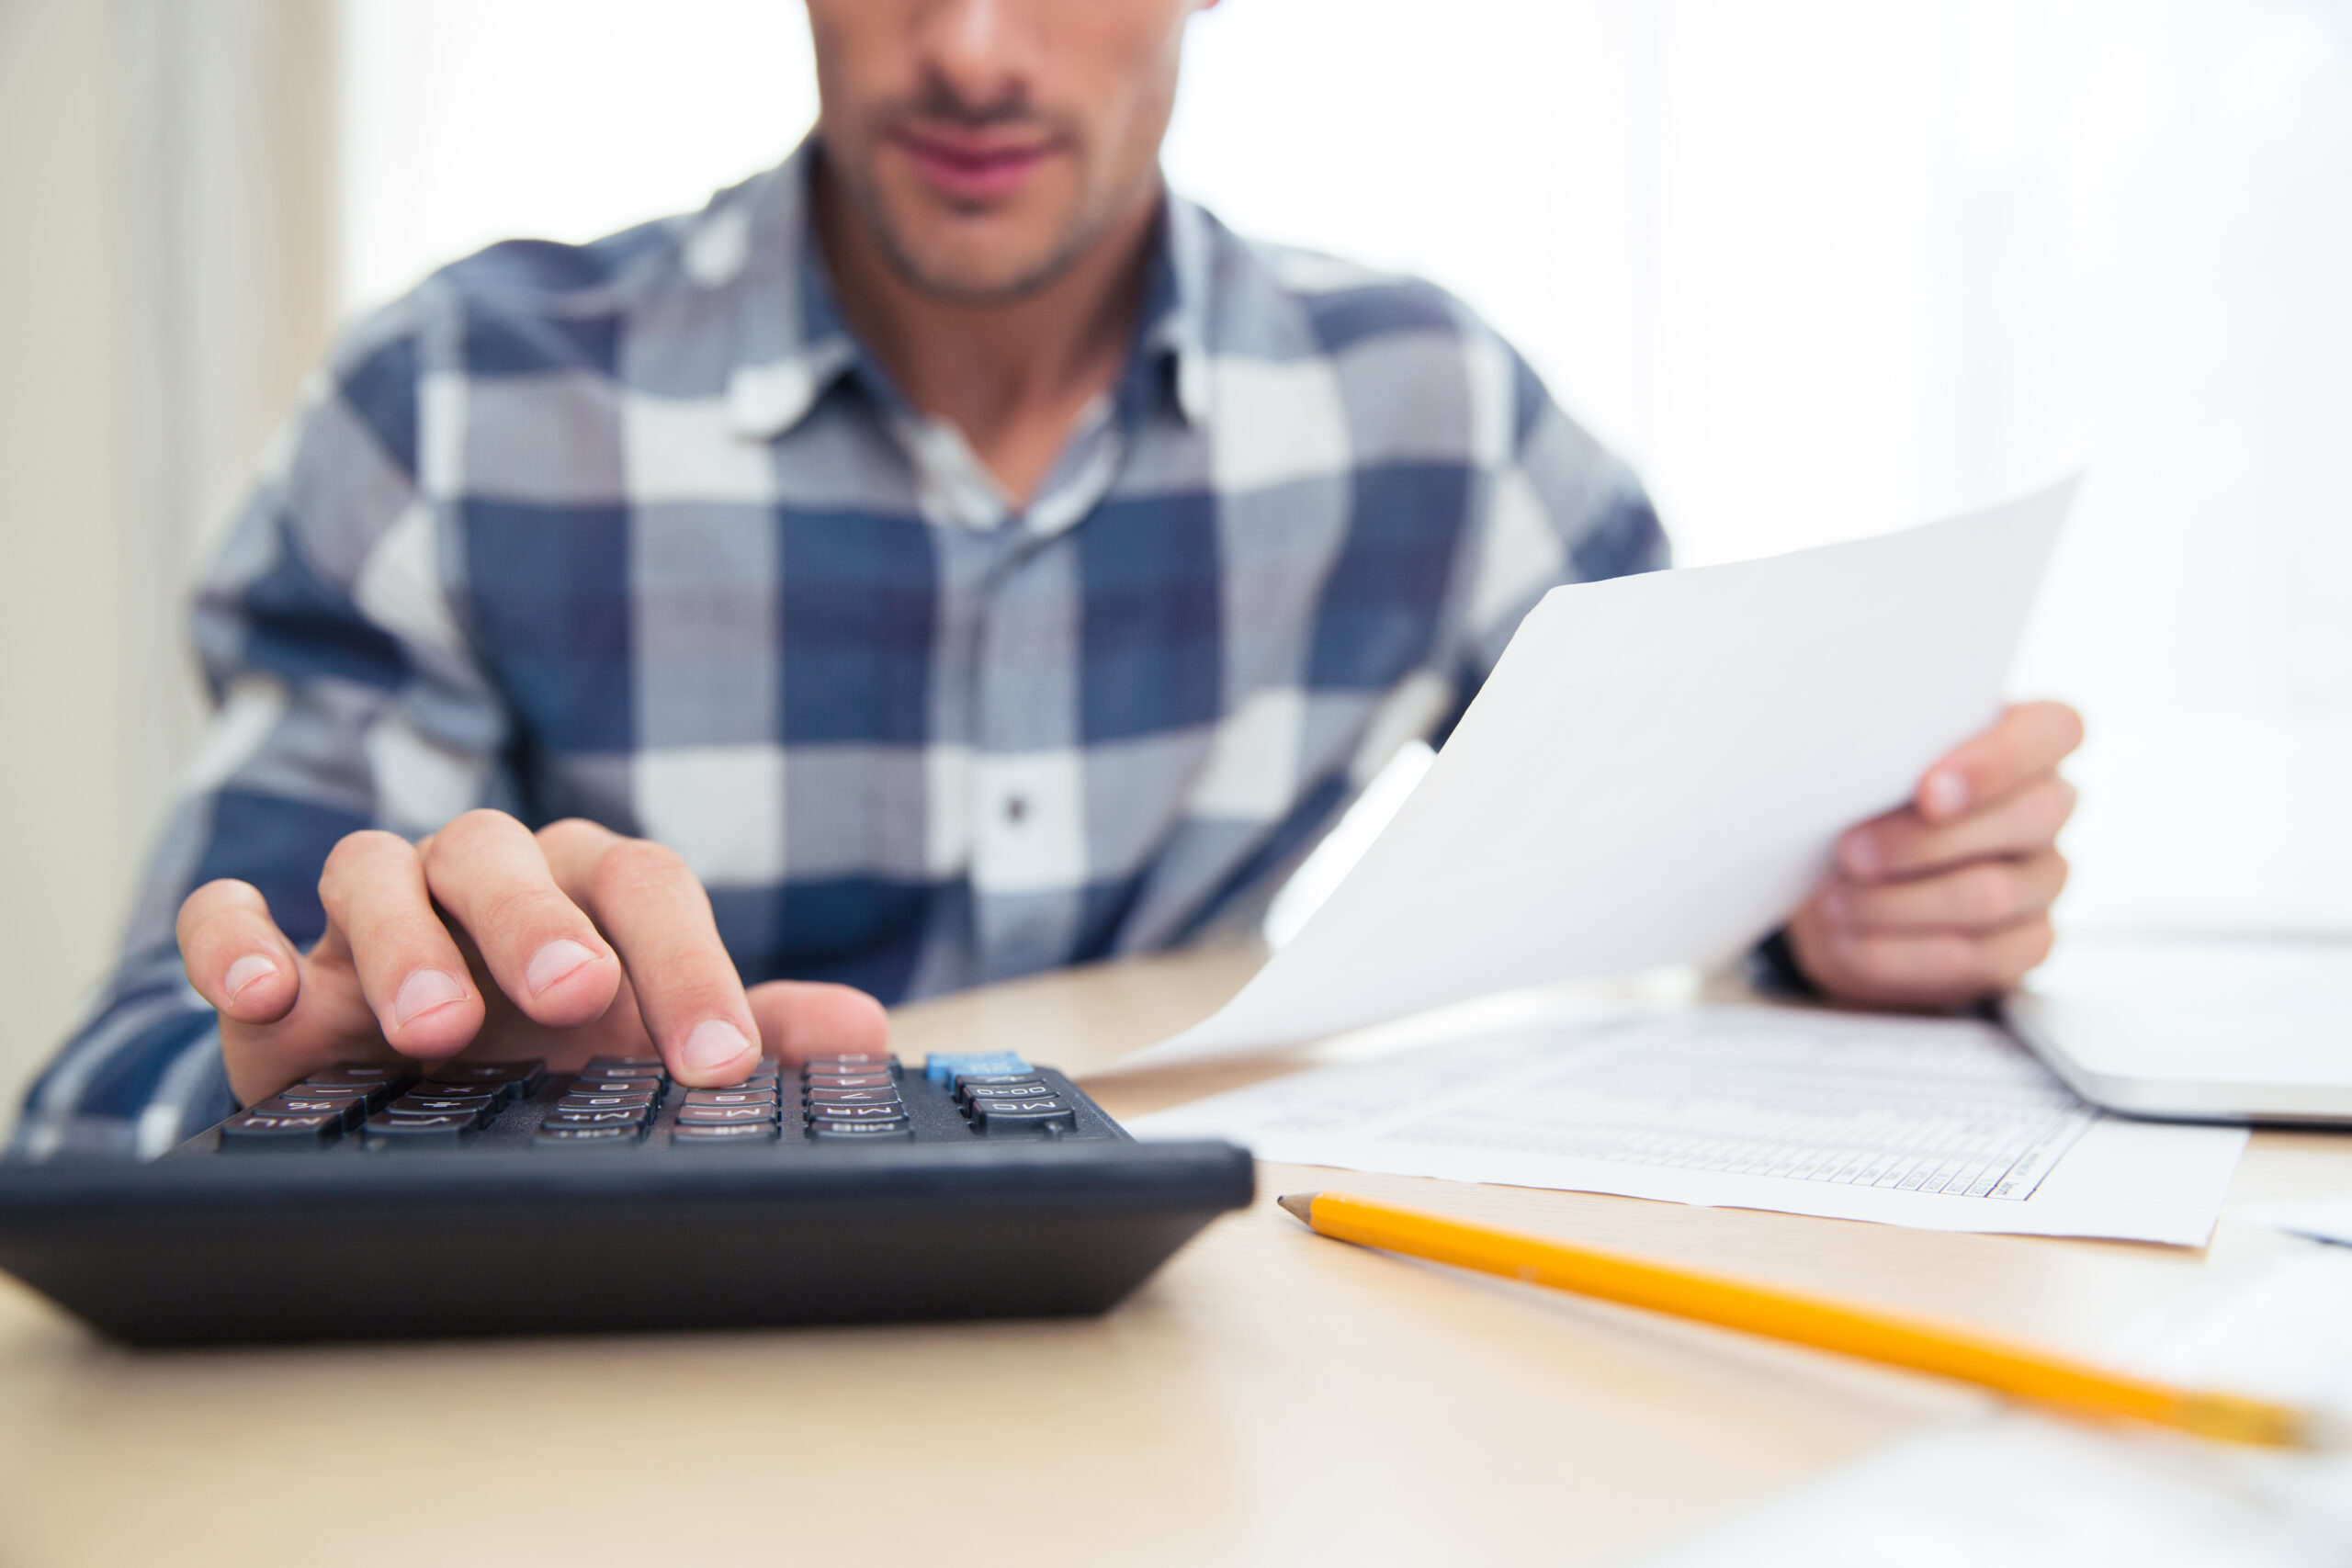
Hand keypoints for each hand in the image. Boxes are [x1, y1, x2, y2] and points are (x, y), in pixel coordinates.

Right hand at [176, 812, 887, 1105]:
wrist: (423, 1095)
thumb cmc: (557, 1055)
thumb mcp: (654, 1048)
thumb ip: (755, 1032)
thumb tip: (867, 1035)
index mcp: (585, 888)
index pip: (645, 889)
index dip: (689, 969)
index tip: (720, 1069)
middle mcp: (479, 879)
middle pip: (506, 855)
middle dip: (540, 923)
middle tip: (577, 1000)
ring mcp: (374, 911)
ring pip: (376, 870)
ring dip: (404, 939)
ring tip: (434, 1028)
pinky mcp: (278, 959)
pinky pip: (231, 917)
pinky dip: (237, 942)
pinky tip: (267, 995)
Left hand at [1786, 701, 2083, 1008]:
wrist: (1844, 884)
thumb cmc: (1864, 804)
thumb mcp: (1870, 769)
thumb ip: (1889, 757)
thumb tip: (1862, 771)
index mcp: (2027, 741)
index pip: (2056, 731)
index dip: (1998, 761)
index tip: (1927, 791)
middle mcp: (2049, 806)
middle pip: (2028, 818)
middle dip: (1924, 841)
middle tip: (1851, 851)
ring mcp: (2045, 878)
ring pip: (1991, 894)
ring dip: (1897, 902)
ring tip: (1836, 901)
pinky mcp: (2028, 943)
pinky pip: (1976, 957)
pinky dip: (1898, 953)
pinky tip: (1851, 941)